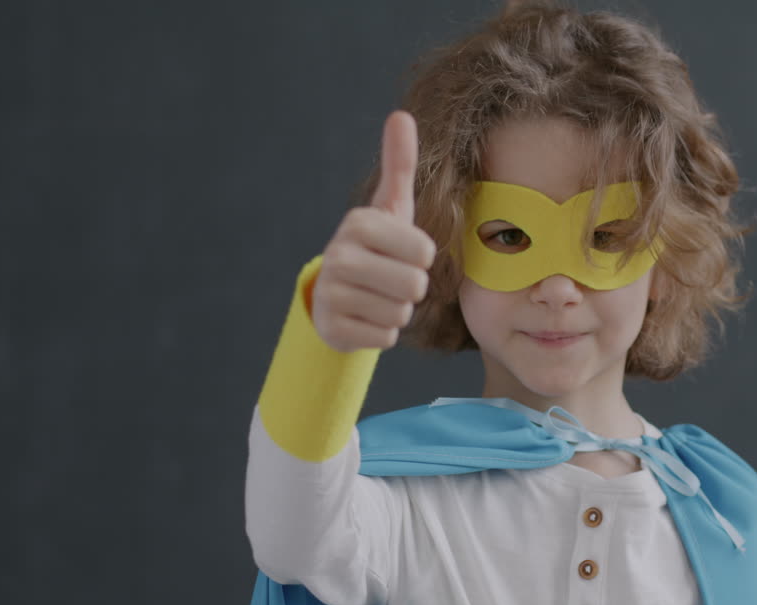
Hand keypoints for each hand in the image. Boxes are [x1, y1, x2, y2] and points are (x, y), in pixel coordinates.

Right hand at [312, 111, 435, 351]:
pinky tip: (364, 316)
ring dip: (397, 310)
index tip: (400, 252)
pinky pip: (385, 337)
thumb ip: (398, 164)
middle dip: (411, 288)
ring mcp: (331, 293)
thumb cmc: (377, 247)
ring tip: (376, 296)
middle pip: (415, 286)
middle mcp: (339, 255)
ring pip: (401, 314)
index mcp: (359, 223)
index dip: (422, 258)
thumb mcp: (390, 207)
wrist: (335, 294)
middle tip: (390, 279)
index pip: (425, 253)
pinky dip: (382, 332)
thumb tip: (401, 114)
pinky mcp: (332, 328)